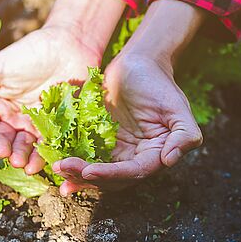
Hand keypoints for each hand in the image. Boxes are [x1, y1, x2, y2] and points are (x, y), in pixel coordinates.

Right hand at [0, 0, 124, 172]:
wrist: (69, 47)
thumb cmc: (29, 53)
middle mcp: (11, 116)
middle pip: (2, 137)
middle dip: (0, 147)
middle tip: (2, 152)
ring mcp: (33, 124)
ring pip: (22, 145)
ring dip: (19, 155)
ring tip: (19, 162)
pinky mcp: (54, 128)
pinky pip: (45, 145)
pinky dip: (39, 156)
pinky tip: (34, 165)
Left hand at [53, 0, 205, 194]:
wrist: (138, 63)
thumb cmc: (159, 83)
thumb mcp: (177, 107)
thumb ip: (185, 134)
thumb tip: (170, 160)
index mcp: (156, 155)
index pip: (135, 172)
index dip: (112, 175)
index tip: (90, 170)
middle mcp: (136, 158)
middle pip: (112, 178)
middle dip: (88, 177)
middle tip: (65, 168)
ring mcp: (116, 152)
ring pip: (96, 172)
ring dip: (76, 174)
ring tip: (58, 168)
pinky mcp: (99, 142)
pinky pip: (84, 156)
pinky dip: (71, 162)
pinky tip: (55, 162)